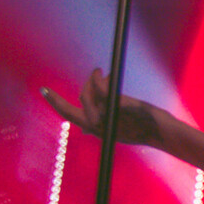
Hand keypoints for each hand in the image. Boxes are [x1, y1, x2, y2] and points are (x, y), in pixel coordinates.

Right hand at [42, 70, 163, 146]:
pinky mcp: (114, 105)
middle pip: (77, 102)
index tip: (43, 90)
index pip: (70, 116)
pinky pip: (99, 87)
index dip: (55, 103)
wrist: (160, 132)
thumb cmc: (143, 129)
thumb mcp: (118, 131)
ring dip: (96, 83)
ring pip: (89, 93)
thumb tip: (84, 129)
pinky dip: (97, 77)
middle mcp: (97, 124)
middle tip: (80, 81)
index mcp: (97, 129)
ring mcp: (105, 115)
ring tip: (109, 78)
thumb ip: (100, 127)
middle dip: (74, 92)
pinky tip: (100, 71)